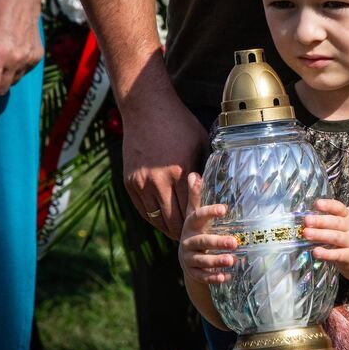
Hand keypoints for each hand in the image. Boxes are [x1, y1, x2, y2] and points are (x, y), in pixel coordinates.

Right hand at [122, 96, 209, 238]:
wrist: (146, 109)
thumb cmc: (180, 124)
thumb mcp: (201, 144)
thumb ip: (206, 168)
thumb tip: (219, 187)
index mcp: (180, 172)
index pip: (191, 209)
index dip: (200, 224)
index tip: (210, 232)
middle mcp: (158, 180)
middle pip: (173, 220)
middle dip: (185, 233)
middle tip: (196, 240)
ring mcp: (141, 182)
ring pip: (156, 218)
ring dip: (169, 229)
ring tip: (181, 237)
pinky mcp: (130, 182)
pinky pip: (143, 210)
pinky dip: (154, 219)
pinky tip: (165, 223)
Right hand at [178, 172, 236, 284]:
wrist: (187, 258)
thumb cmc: (196, 231)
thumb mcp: (195, 214)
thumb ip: (196, 196)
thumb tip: (193, 174)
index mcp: (191, 225)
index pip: (198, 216)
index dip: (209, 212)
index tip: (224, 209)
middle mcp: (188, 241)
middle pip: (202, 241)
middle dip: (218, 242)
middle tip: (235, 242)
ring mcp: (189, 258)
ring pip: (202, 261)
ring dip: (217, 261)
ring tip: (232, 260)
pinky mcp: (193, 272)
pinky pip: (202, 276)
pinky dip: (213, 277)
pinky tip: (226, 277)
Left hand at [303, 199, 348, 284]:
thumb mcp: (343, 231)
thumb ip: (327, 226)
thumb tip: (304, 224)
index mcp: (347, 219)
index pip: (339, 208)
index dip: (329, 205)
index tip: (317, 204)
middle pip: (336, 222)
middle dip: (320, 220)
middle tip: (307, 220)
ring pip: (336, 237)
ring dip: (320, 235)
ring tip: (306, 234)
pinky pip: (338, 254)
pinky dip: (327, 253)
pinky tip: (316, 252)